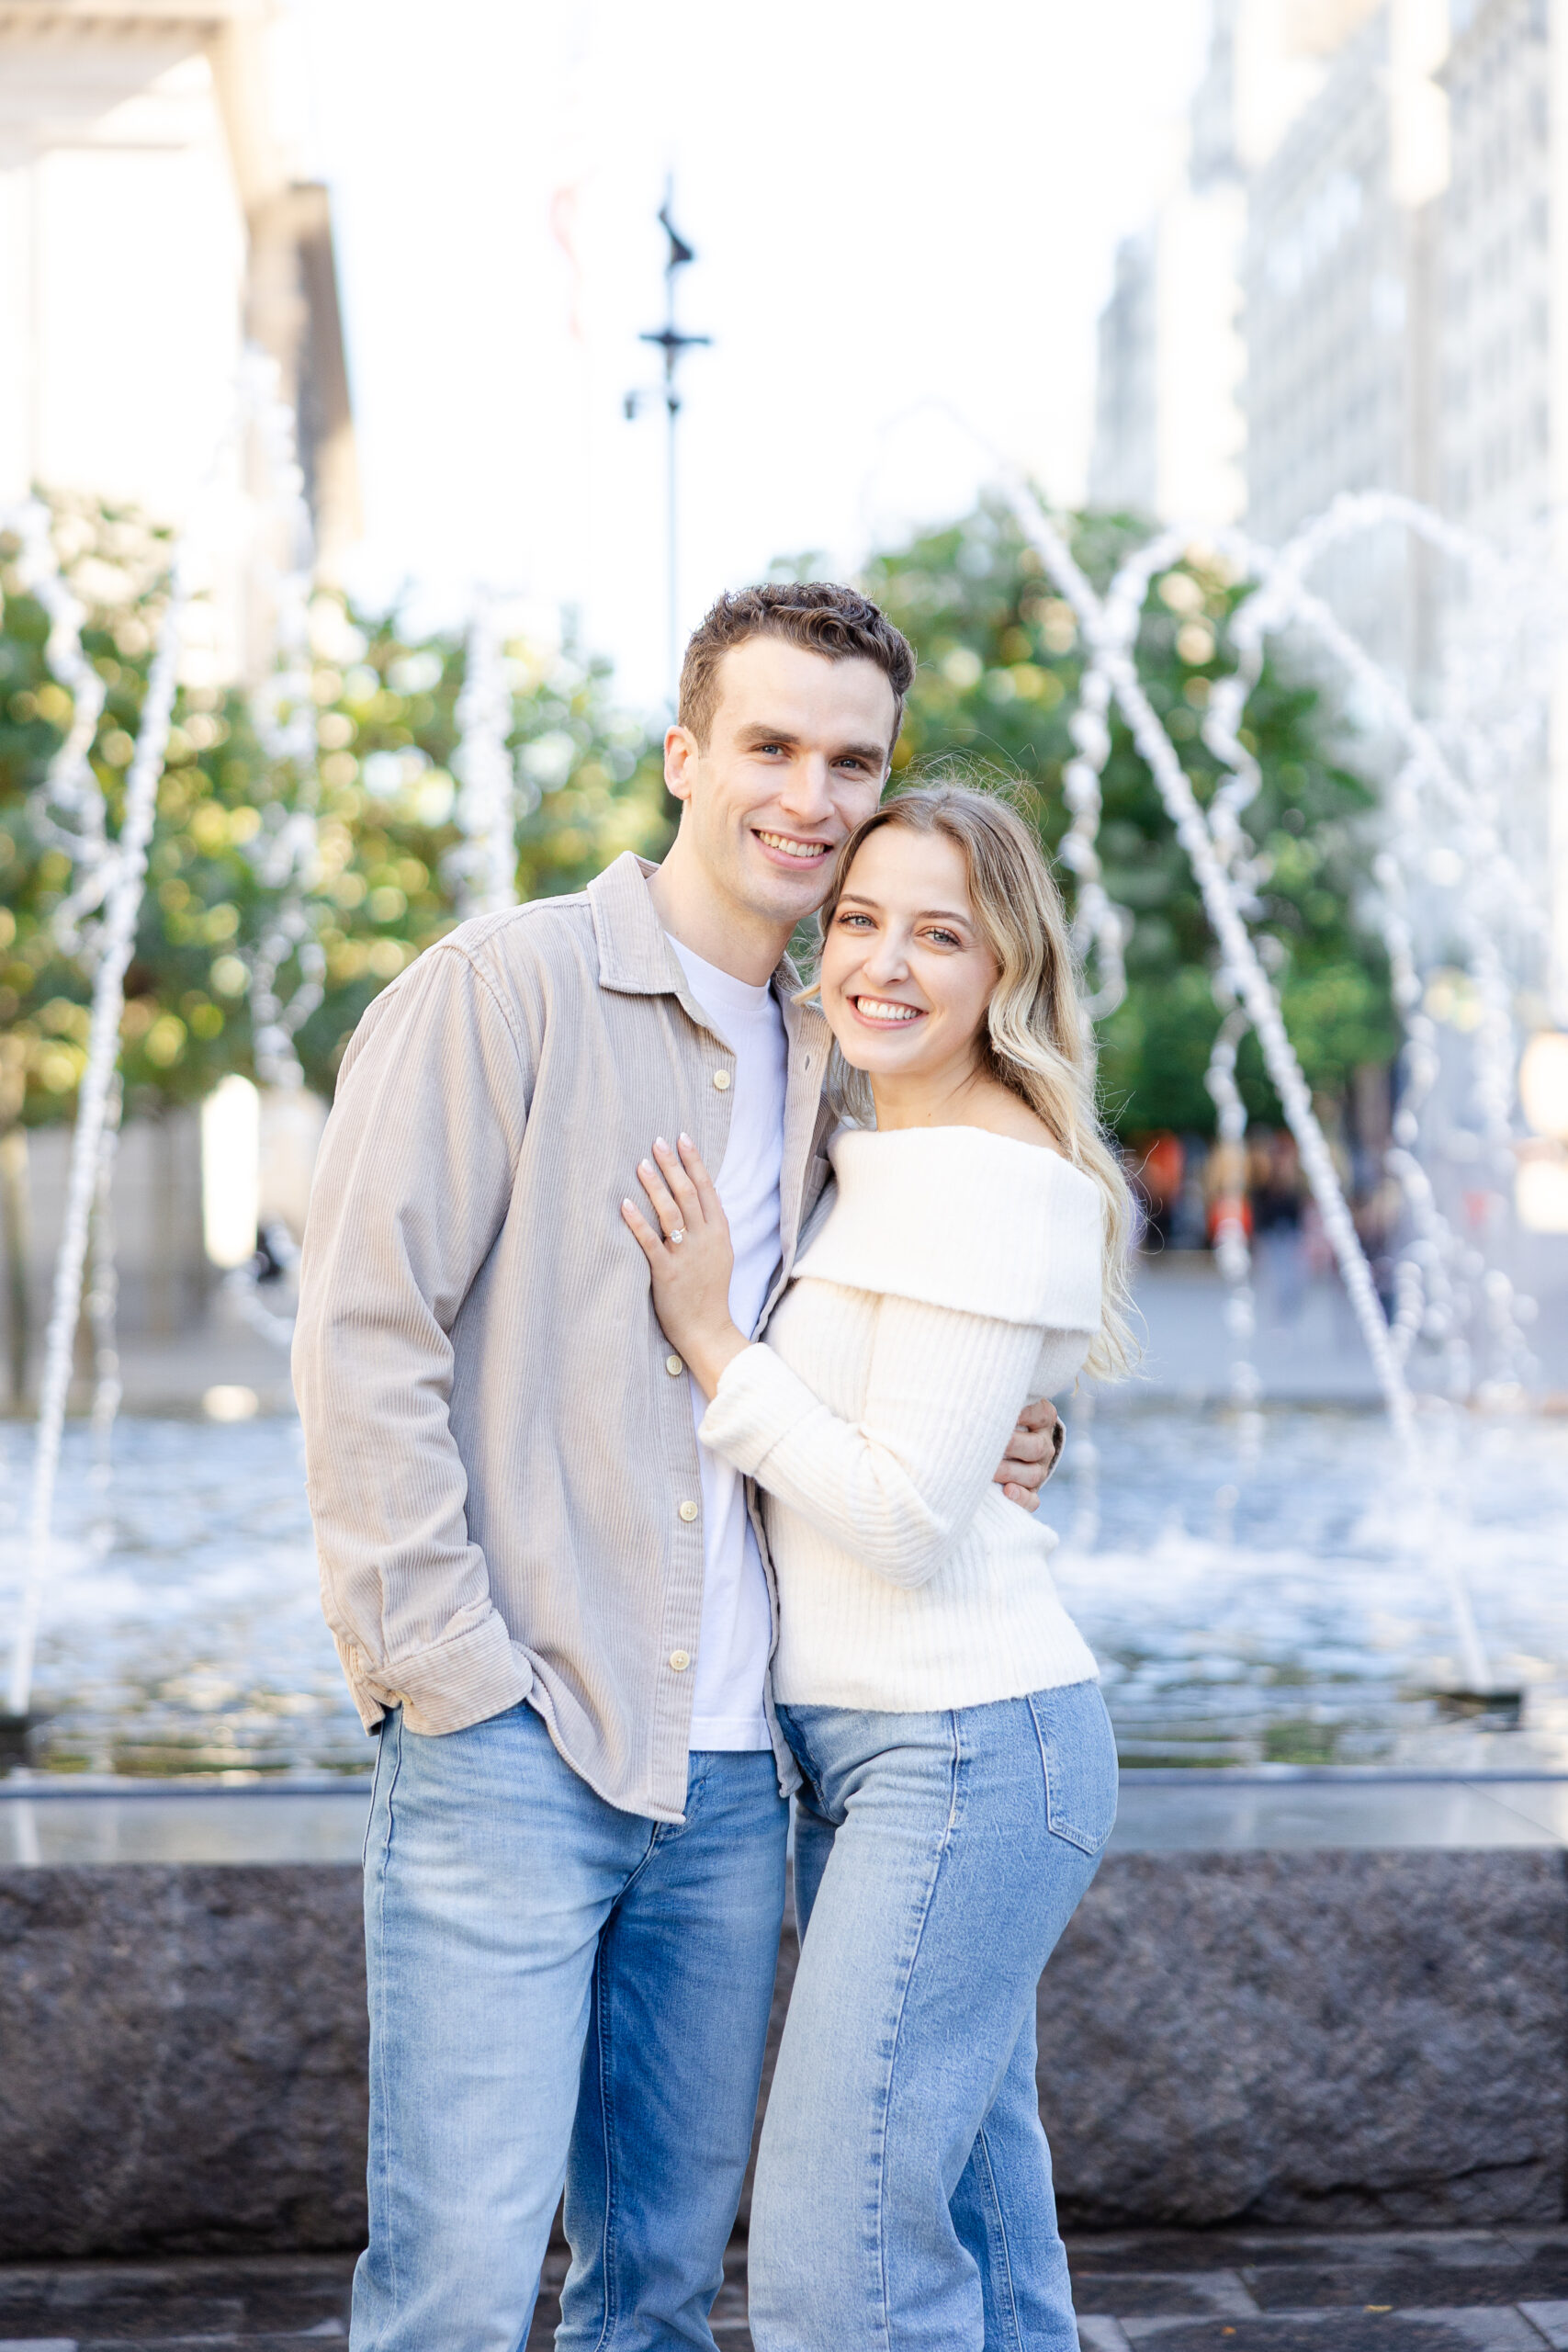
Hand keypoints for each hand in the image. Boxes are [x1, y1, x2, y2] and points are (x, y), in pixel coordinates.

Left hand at [622, 1134, 746, 1399]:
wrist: (709, 1330)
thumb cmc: (710, 1292)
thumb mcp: (720, 1254)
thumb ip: (709, 1227)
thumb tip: (695, 1199)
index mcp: (719, 1233)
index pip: (707, 1189)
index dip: (694, 1162)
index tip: (682, 1138)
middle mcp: (705, 1240)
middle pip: (688, 1194)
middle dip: (673, 1165)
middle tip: (658, 1142)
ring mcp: (686, 1256)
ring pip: (671, 1213)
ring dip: (656, 1186)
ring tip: (641, 1164)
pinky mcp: (667, 1273)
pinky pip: (650, 1243)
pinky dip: (638, 1222)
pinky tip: (625, 1204)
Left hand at [994, 1398, 1062, 1512]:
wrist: (1000, 1448)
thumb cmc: (991, 1419)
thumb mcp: (999, 1406)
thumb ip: (993, 1400)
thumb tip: (967, 1392)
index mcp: (1041, 1419)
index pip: (1041, 1414)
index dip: (1024, 1413)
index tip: (1004, 1413)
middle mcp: (1044, 1444)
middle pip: (1036, 1447)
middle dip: (1011, 1445)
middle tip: (988, 1444)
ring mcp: (1039, 1469)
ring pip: (1033, 1474)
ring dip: (1009, 1472)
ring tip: (988, 1470)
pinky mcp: (1031, 1492)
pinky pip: (1033, 1500)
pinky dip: (1021, 1498)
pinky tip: (1007, 1492)